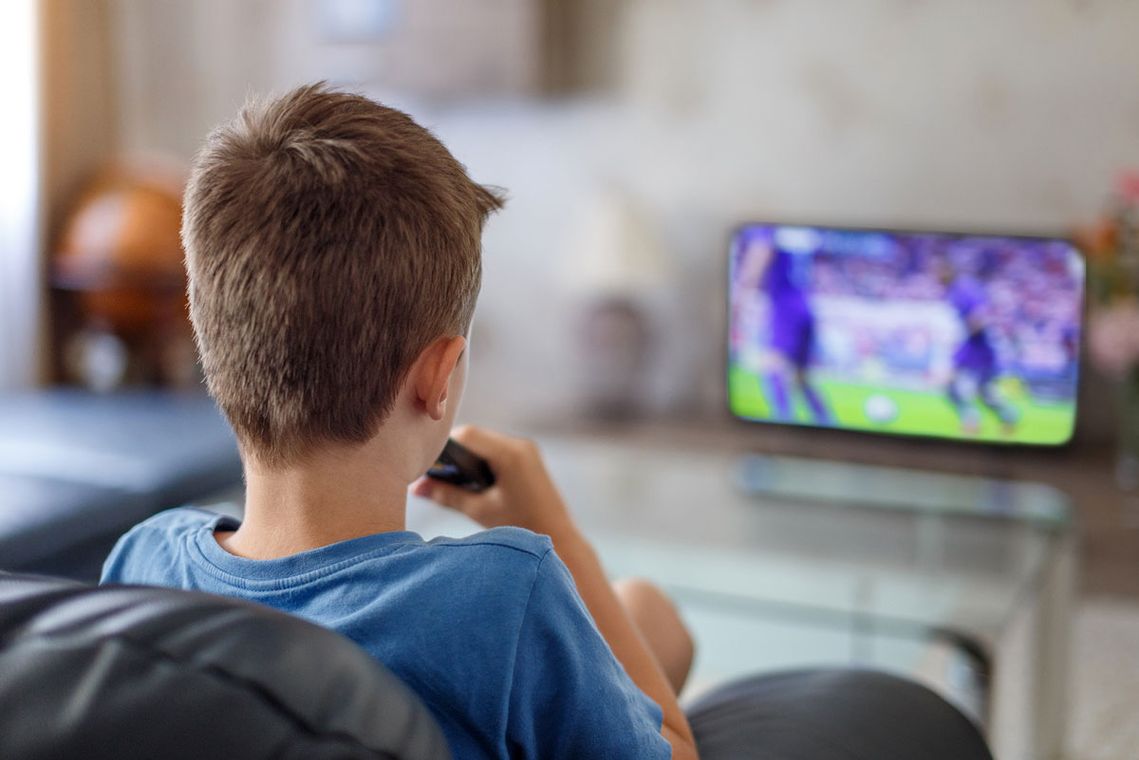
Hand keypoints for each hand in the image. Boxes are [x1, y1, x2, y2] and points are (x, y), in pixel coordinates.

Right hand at [411, 426, 577, 539]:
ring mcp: (527, 451)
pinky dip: (481, 463)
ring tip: (450, 481)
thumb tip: (416, 488)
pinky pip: (497, 452)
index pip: (467, 435)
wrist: (559, 540)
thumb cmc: (521, 527)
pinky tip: (471, 483)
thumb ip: (447, 495)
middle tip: (433, 474)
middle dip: (453, 454)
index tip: (425, 463)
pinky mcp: (529, 459)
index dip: (442, 446)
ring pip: (485, 445)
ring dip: (467, 459)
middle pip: (476, 438)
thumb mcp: (479, 510)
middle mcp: (520, 445)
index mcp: (510, 454)